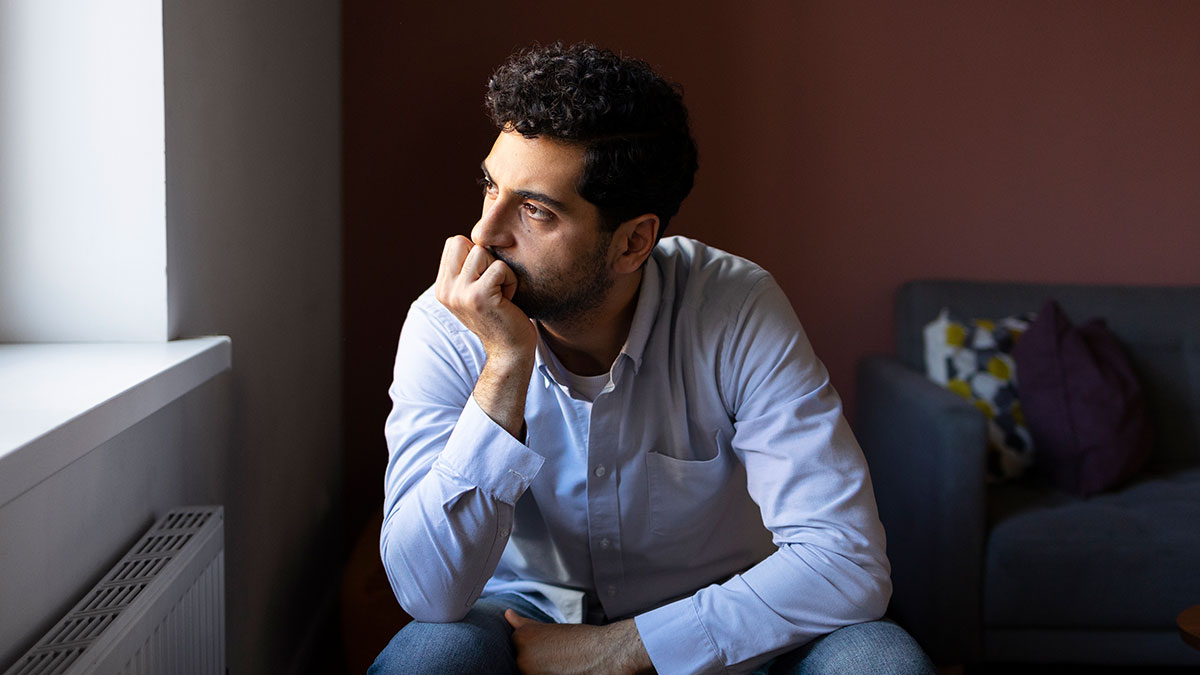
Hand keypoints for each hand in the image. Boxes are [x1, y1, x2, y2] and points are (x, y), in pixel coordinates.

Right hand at [434, 235, 535, 361]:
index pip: (454, 242)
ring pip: (481, 252)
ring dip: (499, 270)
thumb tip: (477, 234)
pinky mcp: (478, 297)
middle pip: (463, 242)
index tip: (485, 279)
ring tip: (501, 292)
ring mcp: (459, 294)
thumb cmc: (501, 315)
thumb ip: (468, 268)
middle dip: (485, 257)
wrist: (510, 350)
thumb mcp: (476, 291)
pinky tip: (508, 300)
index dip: (476, 253)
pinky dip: (510, 281)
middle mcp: (446, 290)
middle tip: (493, 283)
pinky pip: (499, 267)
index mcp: (443, 287)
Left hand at [505, 610, 654, 674]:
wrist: (610, 653)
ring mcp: (531, 674)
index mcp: (522, 639)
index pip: (519, 650)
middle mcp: (521, 659)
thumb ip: (525, 625)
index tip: (555, 652)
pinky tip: (568, 670)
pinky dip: (553, 674)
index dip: (539, 653)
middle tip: (563, 659)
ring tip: (567, 667)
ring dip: (546, 671)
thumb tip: (507, 614)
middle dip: (540, 664)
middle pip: (524, 665)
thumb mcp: (550, 629)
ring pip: (533, 673)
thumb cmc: (583, 640)